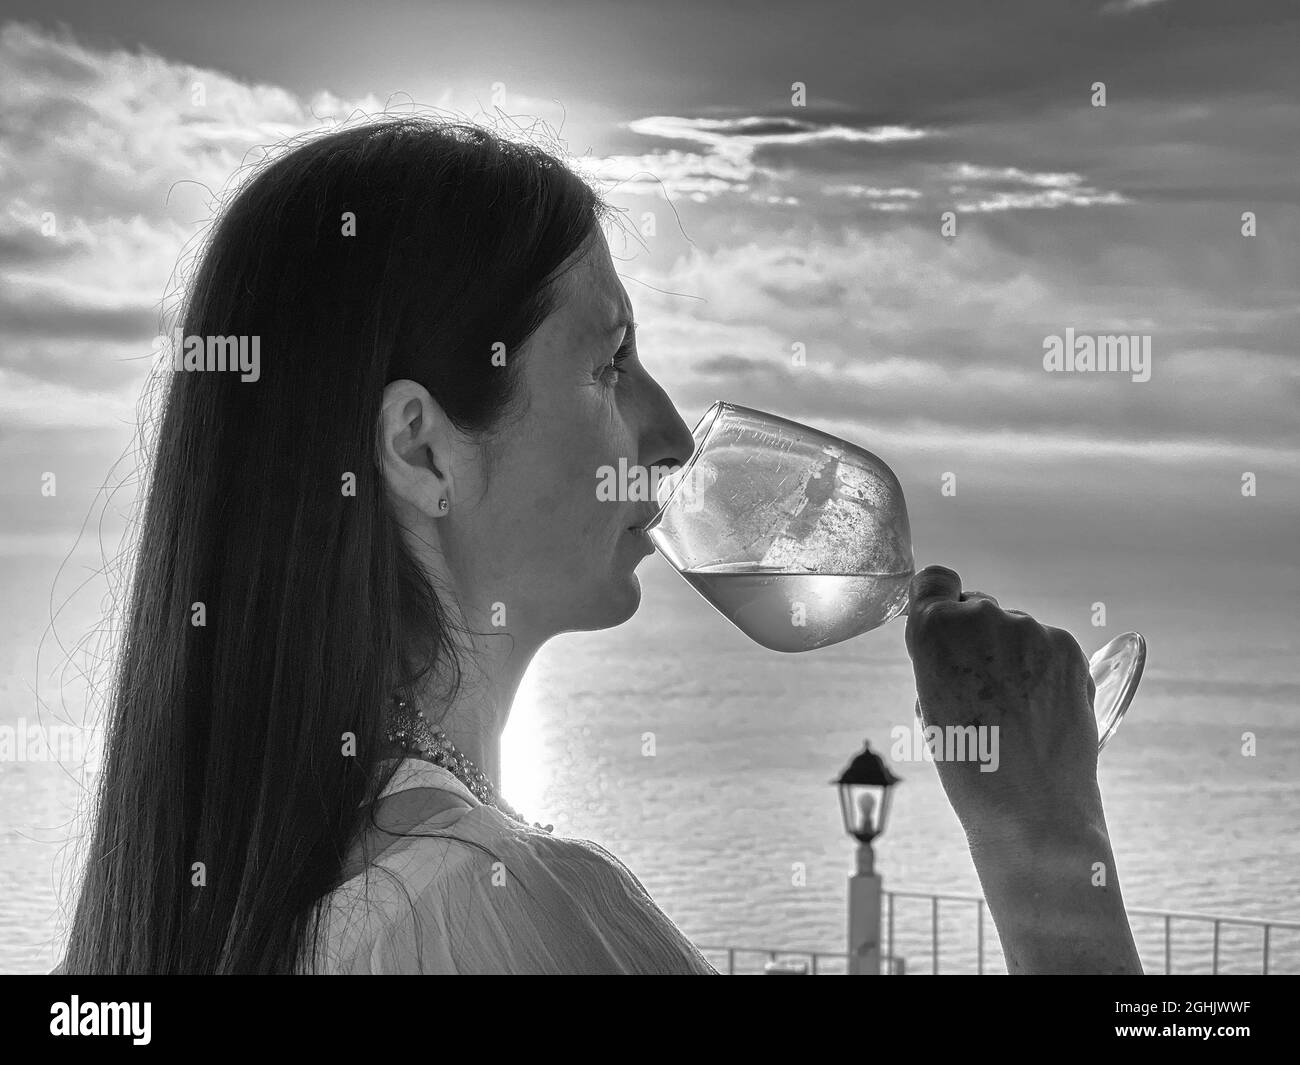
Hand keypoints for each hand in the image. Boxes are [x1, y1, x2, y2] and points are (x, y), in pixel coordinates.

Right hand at [904, 563, 1102, 849]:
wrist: (1031, 811)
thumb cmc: (971, 768)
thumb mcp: (931, 705)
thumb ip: (941, 661)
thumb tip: (961, 646)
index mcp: (933, 629)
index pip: (935, 581)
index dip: (939, 601)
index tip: (945, 626)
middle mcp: (981, 617)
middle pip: (978, 609)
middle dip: (978, 640)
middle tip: (981, 690)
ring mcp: (1028, 629)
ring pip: (1015, 630)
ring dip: (1014, 656)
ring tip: (1015, 710)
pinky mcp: (1068, 647)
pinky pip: (1049, 647)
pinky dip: (1045, 670)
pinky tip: (1041, 709)